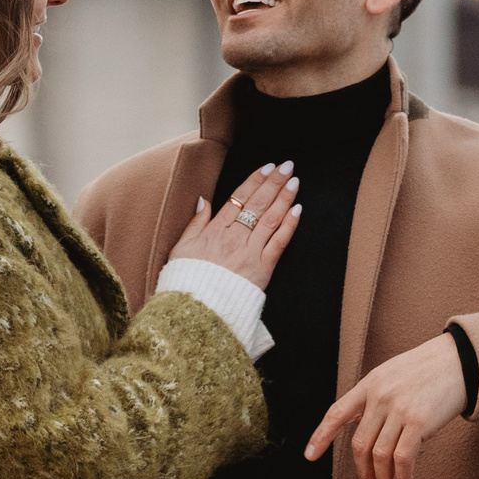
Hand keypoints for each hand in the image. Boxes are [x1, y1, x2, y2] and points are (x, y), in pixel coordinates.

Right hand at [166, 162, 301, 290]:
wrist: (196, 312)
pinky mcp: (262, 269)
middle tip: (287, 166)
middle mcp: (234, 237)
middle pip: (258, 203)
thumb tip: (202, 199)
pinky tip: (297, 210)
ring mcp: (250, 252)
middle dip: (274, 182)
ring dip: (284, 197)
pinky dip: (289, 225)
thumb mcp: (181, 249)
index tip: (267, 167)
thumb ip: (195, 223)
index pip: (239, 198)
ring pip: (271, 219)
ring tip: (294, 181)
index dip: (255, 180)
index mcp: (214, 231)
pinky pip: (279, 243)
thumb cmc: (186, 281)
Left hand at [303, 334, 468, 478]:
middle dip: (362, 473)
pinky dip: (402, 477)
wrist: (458, 360)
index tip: (309, 455)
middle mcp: (380, 397)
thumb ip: (374, 400)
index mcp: (368, 385)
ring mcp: (399, 409)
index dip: (321, 435)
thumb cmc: (425, 370)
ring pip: (380, 456)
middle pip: (360, 444)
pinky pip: (403, 458)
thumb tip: (365, 431)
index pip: (337, 412)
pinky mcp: (419, 421)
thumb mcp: (390, 375)